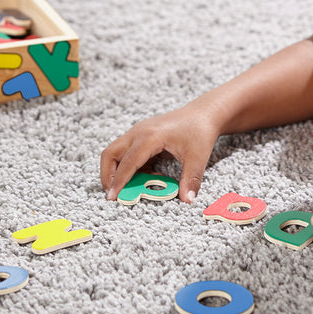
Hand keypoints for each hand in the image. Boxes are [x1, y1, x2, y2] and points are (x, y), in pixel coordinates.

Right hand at [100, 102, 219, 203]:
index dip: (119, 181)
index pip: (127, 162)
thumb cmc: (200, 130)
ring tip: (133, 187)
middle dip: (108, 176)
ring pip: (116, 152)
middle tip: (114, 195)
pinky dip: (130, 166)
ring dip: (117, 170)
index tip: (112, 199)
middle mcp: (140, 132)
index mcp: (151, 136)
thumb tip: (187, 200)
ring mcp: (139, 132)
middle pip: (111, 153)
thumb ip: (190, 179)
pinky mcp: (142, 134)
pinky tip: (148, 175)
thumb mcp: (198, 157)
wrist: (205, 113)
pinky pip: (127, 152)